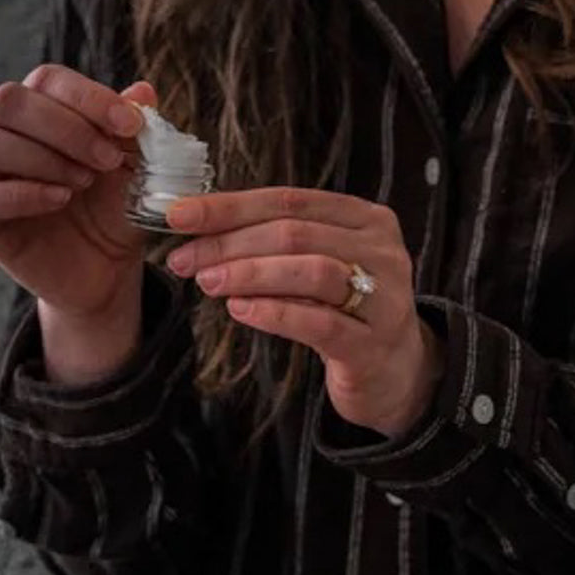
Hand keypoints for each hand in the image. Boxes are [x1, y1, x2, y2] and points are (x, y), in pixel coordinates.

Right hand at [0, 64, 155, 322]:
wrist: (106, 267)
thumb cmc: (114, 206)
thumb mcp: (135, 167)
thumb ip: (134, 129)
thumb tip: (142, 91)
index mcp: (41, 108)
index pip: (46, 79)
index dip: (88, 96)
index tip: (131, 125)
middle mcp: (6, 133)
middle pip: (8, 101)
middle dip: (65, 127)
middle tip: (107, 160)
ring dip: (42, 158)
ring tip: (84, 181)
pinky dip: (25, 194)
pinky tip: (62, 199)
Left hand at [164, 188, 443, 437]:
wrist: (396, 373)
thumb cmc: (343, 310)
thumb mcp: (317, 264)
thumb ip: (275, 242)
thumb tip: (198, 224)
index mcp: (366, 219)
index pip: (289, 200)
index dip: (230, 205)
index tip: (178, 214)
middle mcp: (382, 251)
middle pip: (295, 233)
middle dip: (230, 243)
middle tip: (184, 258)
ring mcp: (384, 298)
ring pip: (311, 271)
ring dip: (250, 273)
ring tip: (207, 282)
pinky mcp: (372, 345)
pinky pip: (320, 323)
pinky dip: (274, 313)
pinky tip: (240, 310)